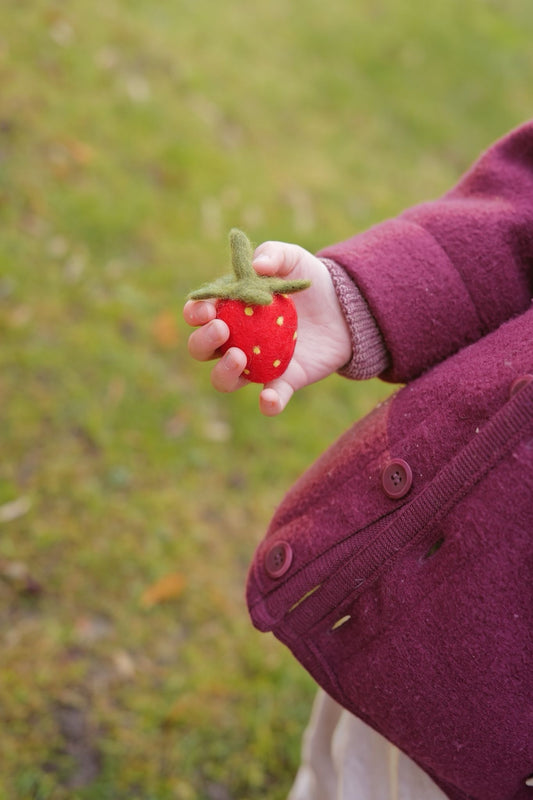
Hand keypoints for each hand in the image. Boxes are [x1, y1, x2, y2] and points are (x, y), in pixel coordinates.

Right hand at [183, 242, 351, 415]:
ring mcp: (257, 363)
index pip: (199, 314)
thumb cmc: (309, 280)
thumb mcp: (293, 259)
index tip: (206, 310)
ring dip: (224, 372)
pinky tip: (269, 397)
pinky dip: (267, 403)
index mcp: (230, 309)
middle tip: (222, 330)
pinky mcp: (284, 380)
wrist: (345, 306)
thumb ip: (273, 254)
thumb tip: (257, 267)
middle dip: (202, 341)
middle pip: (201, 350)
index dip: (195, 313)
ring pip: (225, 380)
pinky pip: (270, 399)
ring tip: (239, 357)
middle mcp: (236, 340)